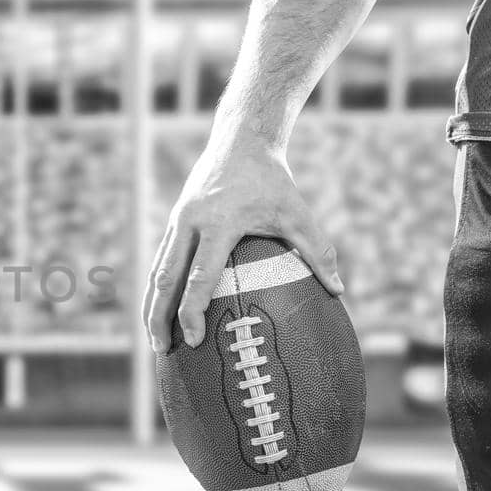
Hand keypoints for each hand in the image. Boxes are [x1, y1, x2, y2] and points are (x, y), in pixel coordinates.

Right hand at [144, 141, 342, 354]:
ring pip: (156, 271)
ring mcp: (178, 221)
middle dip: (159, 317)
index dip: (192, 310)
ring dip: (151, 305)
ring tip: (154, 338)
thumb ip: (318, 251)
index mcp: (218, 224)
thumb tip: (339, 290)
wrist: (240, 140)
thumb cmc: (273, 180)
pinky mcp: (175, 220)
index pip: (198, 276)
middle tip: (162, 350)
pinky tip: (160, 308)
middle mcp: (190, 223)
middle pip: (164, 279)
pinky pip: (161, 259)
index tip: (193, 339)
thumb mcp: (298, 213)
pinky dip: (157, 287)